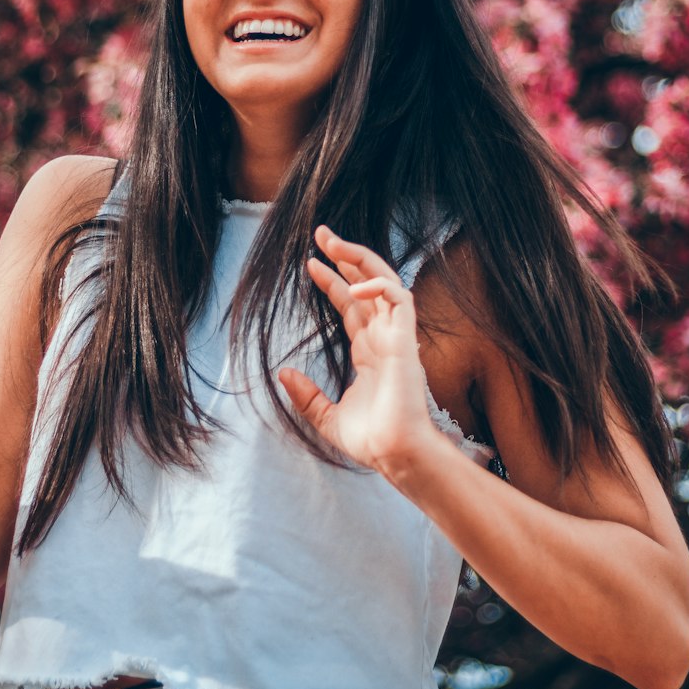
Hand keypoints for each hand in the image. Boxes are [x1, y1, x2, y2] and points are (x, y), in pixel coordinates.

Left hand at [278, 225, 434, 473]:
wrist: (394, 454)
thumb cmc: (371, 441)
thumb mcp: (327, 417)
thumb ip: (307, 396)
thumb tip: (283, 374)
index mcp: (370, 351)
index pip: (352, 305)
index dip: (333, 282)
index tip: (310, 264)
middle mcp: (384, 337)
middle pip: (368, 284)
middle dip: (347, 257)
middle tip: (321, 234)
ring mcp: (396, 335)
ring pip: (384, 281)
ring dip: (360, 258)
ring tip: (332, 242)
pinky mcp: (406, 339)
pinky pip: (398, 297)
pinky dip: (377, 285)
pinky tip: (353, 286)